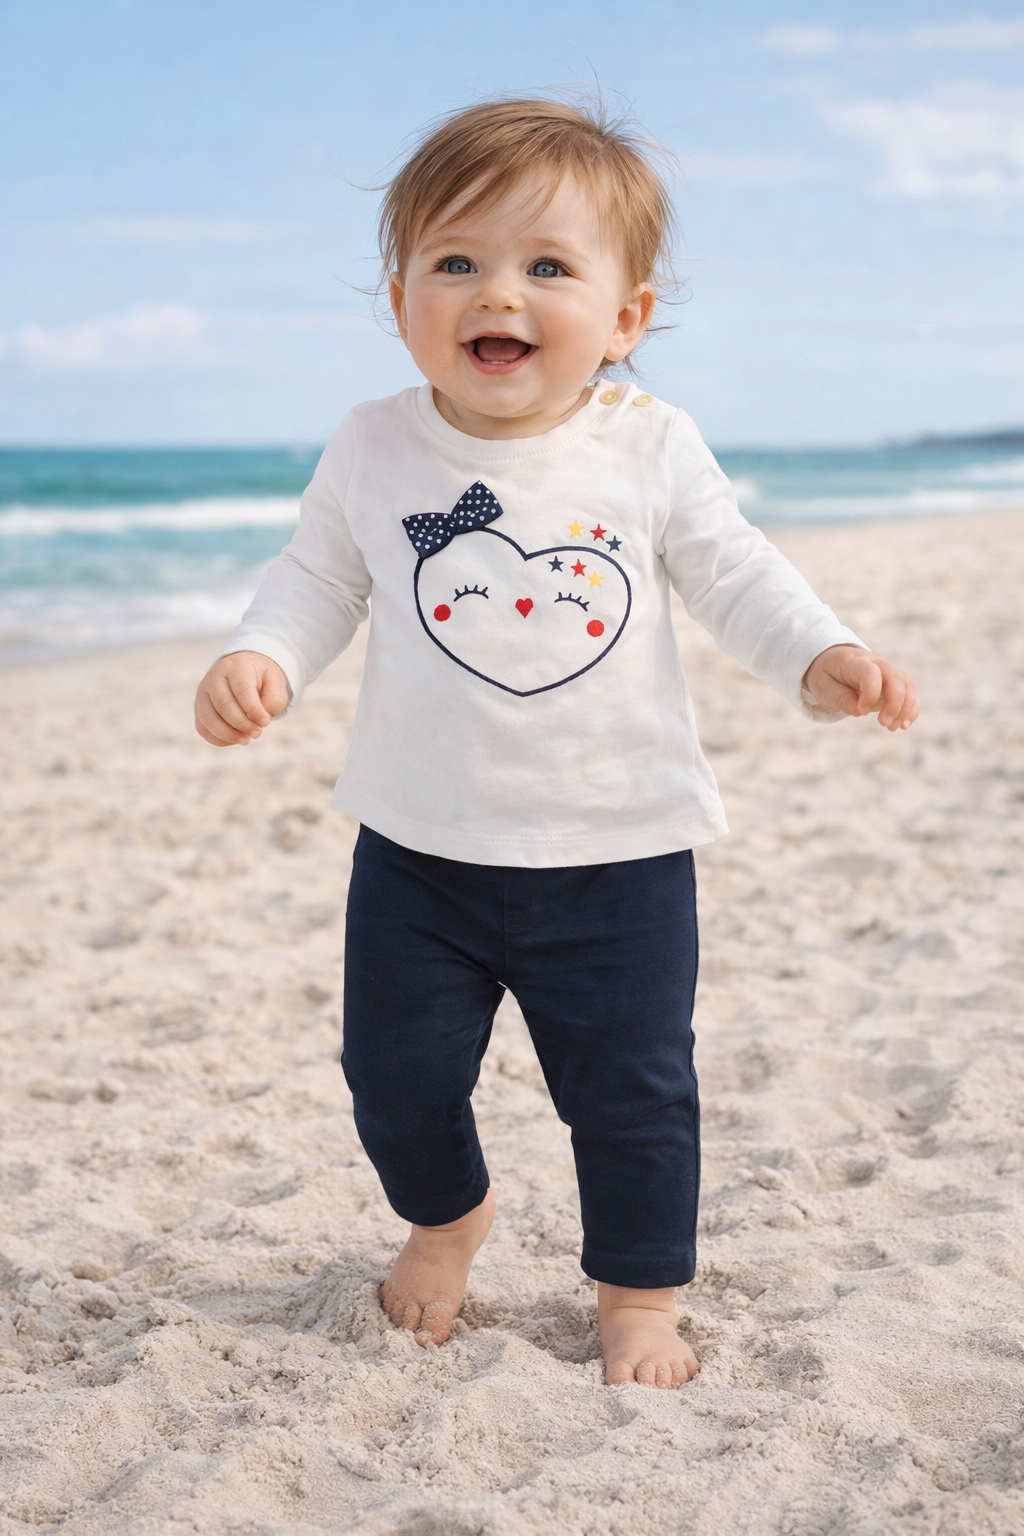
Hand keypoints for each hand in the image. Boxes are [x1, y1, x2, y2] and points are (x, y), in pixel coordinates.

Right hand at [194, 651, 289, 745]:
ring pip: (208, 718)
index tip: (265, 722)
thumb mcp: (276, 681)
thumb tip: (262, 720)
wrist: (243, 670)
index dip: (253, 709)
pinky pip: (202, 727)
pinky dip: (218, 738)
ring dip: (228, 734)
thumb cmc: (261, 678)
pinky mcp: (199, 707)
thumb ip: (274, 700)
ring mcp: (204, 692)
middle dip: (241, 724)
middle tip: (257, 733)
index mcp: (237, 666)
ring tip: (246, 740)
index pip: (241, 689)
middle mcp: (215, 676)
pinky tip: (234, 739)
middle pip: (223, 704)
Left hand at [803, 645, 919, 731]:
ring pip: (907, 684)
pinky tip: (904, 725)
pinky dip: (911, 709)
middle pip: (895, 677)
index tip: (862, 711)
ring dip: (905, 708)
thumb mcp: (823, 687)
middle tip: (884, 723)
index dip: (871, 693)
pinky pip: (910, 692)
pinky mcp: (894, 682)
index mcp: (854, 662)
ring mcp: (887, 671)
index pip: (870, 672)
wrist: (833, 662)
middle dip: (894, 703)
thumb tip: (860, 712)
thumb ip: (840, 698)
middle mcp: (875, 663)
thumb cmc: (828, 676)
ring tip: (892, 727)